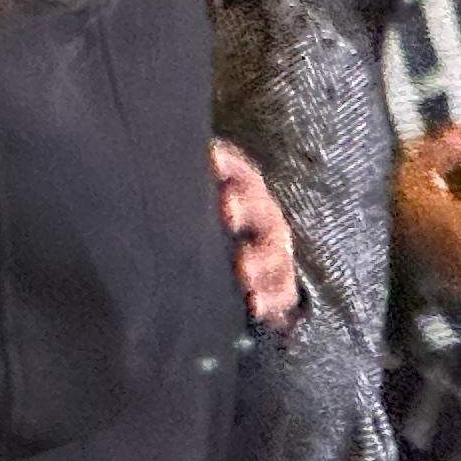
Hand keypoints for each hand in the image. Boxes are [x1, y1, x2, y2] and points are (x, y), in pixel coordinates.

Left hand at [210, 140, 298, 326]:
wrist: (249, 267)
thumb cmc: (216, 225)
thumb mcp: (209, 200)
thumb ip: (195, 179)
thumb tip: (177, 155)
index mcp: (250, 194)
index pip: (244, 175)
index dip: (231, 167)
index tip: (213, 161)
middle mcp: (267, 221)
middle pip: (262, 210)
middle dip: (245, 209)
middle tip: (226, 211)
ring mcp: (278, 254)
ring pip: (275, 255)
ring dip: (259, 262)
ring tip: (242, 271)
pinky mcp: (281, 287)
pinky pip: (283, 294)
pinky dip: (270, 300)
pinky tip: (254, 305)